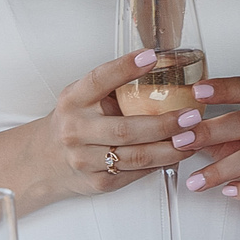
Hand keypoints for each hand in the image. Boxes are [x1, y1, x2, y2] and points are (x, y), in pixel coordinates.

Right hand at [38, 49, 190, 203]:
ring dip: (170, 149)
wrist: (46, 160)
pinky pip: (135, 173)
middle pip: (125, 129)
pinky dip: (159, 164)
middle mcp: (75, 130)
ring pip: (136, 157)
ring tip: (193, 138)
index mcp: (73, 100)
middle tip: (191, 116)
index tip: (151, 56)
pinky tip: (175, 154)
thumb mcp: (83, 97)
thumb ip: (112, 87)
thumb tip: (160, 65)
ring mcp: (84, 160)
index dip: (125, 67)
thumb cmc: (75, 122)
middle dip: (164, 124)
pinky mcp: (97, 183)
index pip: (99, 80)